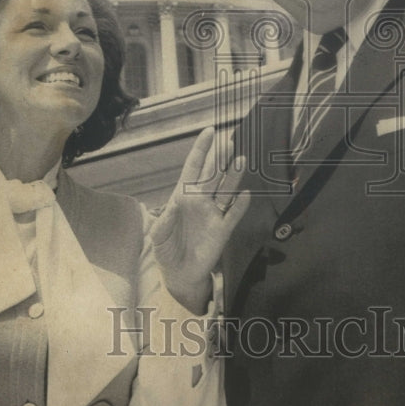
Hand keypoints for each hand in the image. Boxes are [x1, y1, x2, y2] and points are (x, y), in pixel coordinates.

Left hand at [150, 127, 249, 313]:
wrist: (180, 274)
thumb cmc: (166, 250)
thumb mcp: (158, 236)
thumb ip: (165, 221)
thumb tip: (173, 204)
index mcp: (183, 195)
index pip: (194, 167)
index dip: (201, 149)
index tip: (210, 131)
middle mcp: (201, 200)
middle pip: (214, 174)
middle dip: (221, 157)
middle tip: (230, 141)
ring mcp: (213, 213)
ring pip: (227, 189)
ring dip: (234, 176)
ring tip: (242, 160)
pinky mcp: (223, 229)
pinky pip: (234, 214)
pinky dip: (241, 205)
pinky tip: (246, 194)